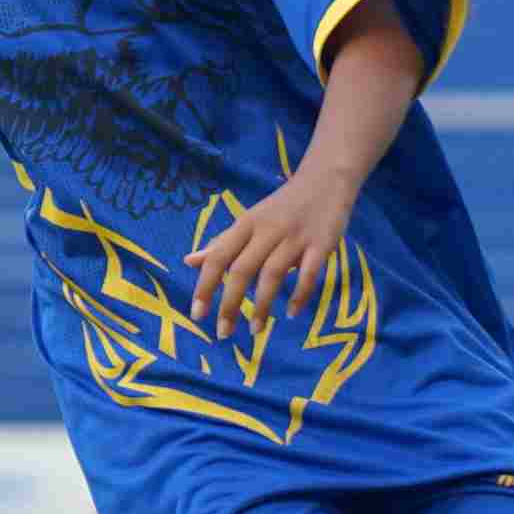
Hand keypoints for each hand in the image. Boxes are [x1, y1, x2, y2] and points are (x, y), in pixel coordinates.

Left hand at [183, 172, 356, 337]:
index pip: (218, 257)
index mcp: (246, 225)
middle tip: (224, 333)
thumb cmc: (281, 207)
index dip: (205, 286)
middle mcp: (267, 231)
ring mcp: (295, 238)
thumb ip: (222, 243)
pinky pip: (309, 273)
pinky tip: (292, 313)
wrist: (325, 179)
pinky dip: (300, 294)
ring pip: (273, 274)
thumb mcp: (249, 221)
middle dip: (230, 304)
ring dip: (262, 306)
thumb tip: (189, 261)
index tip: (197, 315)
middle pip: (242, 270)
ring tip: (254, 330)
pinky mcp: (321, 244)